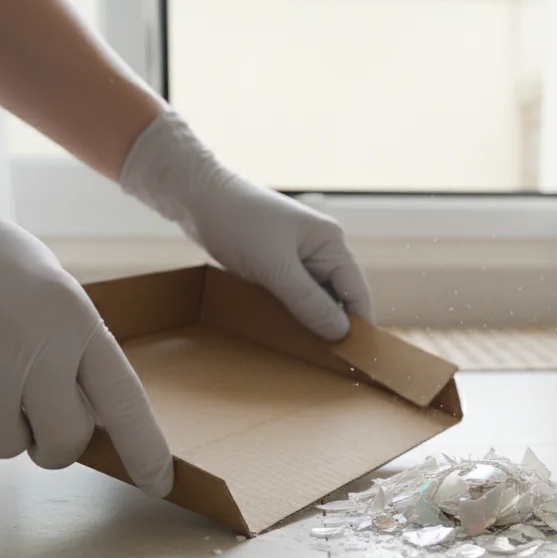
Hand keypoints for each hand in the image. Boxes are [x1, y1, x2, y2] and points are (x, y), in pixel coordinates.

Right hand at [0, 94, 173, 496]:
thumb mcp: (49, 289)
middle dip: (50, 443)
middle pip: (64, 443)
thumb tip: (86, 416)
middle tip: (25, 413)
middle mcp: (36, 350)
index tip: (158, 483)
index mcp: (75, 322)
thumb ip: (71, 349)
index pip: (124, 401)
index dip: (144, 449)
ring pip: (4, 448)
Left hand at [120, 110, 373, 340]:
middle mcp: (320, 247)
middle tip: (329, 361)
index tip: (357, 358)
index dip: (359, 324)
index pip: (357, 291)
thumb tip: (339, 332)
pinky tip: (284, 328)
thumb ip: (308, 302)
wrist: (197, 196)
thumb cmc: (238, 223)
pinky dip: (292, 309)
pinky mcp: (276, 259)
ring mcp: (298, 253)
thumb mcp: (275, 268)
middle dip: (334, 324)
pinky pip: (294, 290)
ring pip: (315, 295)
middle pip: (338, 295)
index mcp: (330, 242)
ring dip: (310, 318)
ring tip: (307, 349)